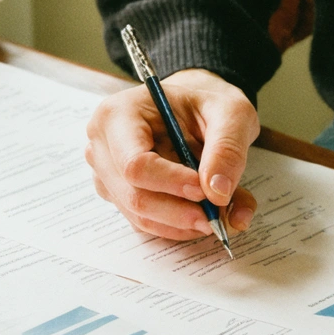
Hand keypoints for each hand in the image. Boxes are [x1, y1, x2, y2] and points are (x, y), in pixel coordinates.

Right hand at [85, 68, 258, 239]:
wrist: (192, 112)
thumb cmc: (204, 107)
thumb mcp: (230, 112)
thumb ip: (228, 148)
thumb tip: (218, 193)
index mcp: (119, 114)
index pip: (135, 163)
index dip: (171, 183)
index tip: (205, 191)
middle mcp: (103, 146)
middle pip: (134, 195)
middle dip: (179, 212)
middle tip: (217, 216)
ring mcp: (105, 173)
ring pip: (139, 216)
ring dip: (181, 224)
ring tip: (216, 216)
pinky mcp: (116, 194)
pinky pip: (143, 222)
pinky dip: (176, 227)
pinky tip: (200, 215)